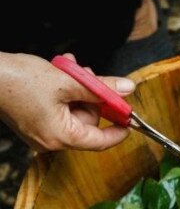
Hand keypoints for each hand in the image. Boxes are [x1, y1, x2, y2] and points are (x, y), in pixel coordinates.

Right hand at [0, 52, 133, 151]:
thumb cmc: (18, 79)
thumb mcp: (68, 81)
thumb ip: (101, 88)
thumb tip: (127, 89)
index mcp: (61, 137)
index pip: (101, 141)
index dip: (119, 129)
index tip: (131, 117)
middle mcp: (51, 140)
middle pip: (88, 121)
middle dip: (92, 95)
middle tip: (87, 74)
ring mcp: (41, 132)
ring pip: (74, 110)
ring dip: (77, 87)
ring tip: (69, 67)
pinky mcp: (33, 122)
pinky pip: (59, 108)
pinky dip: (64, 90)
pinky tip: (60, 71)